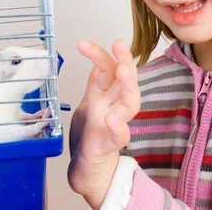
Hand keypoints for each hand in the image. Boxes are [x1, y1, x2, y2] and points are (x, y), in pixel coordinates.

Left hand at [68, 39, 140, 208]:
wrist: (89, 168)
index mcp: (107, 93)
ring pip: (130, 103)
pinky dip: (118, 127)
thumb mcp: (90, 101)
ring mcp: (115, 124)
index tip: (82, 43)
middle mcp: (114, 105)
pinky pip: (121, 136)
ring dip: (128, 87)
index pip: (109, 68)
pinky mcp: (110, 144)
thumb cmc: (91, 134)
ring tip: (123, 71)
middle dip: (125, 61)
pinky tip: (111, 118)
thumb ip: (97, 82)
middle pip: (126, 81)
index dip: (99, 53)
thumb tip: (99, 59)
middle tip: (120, 45)